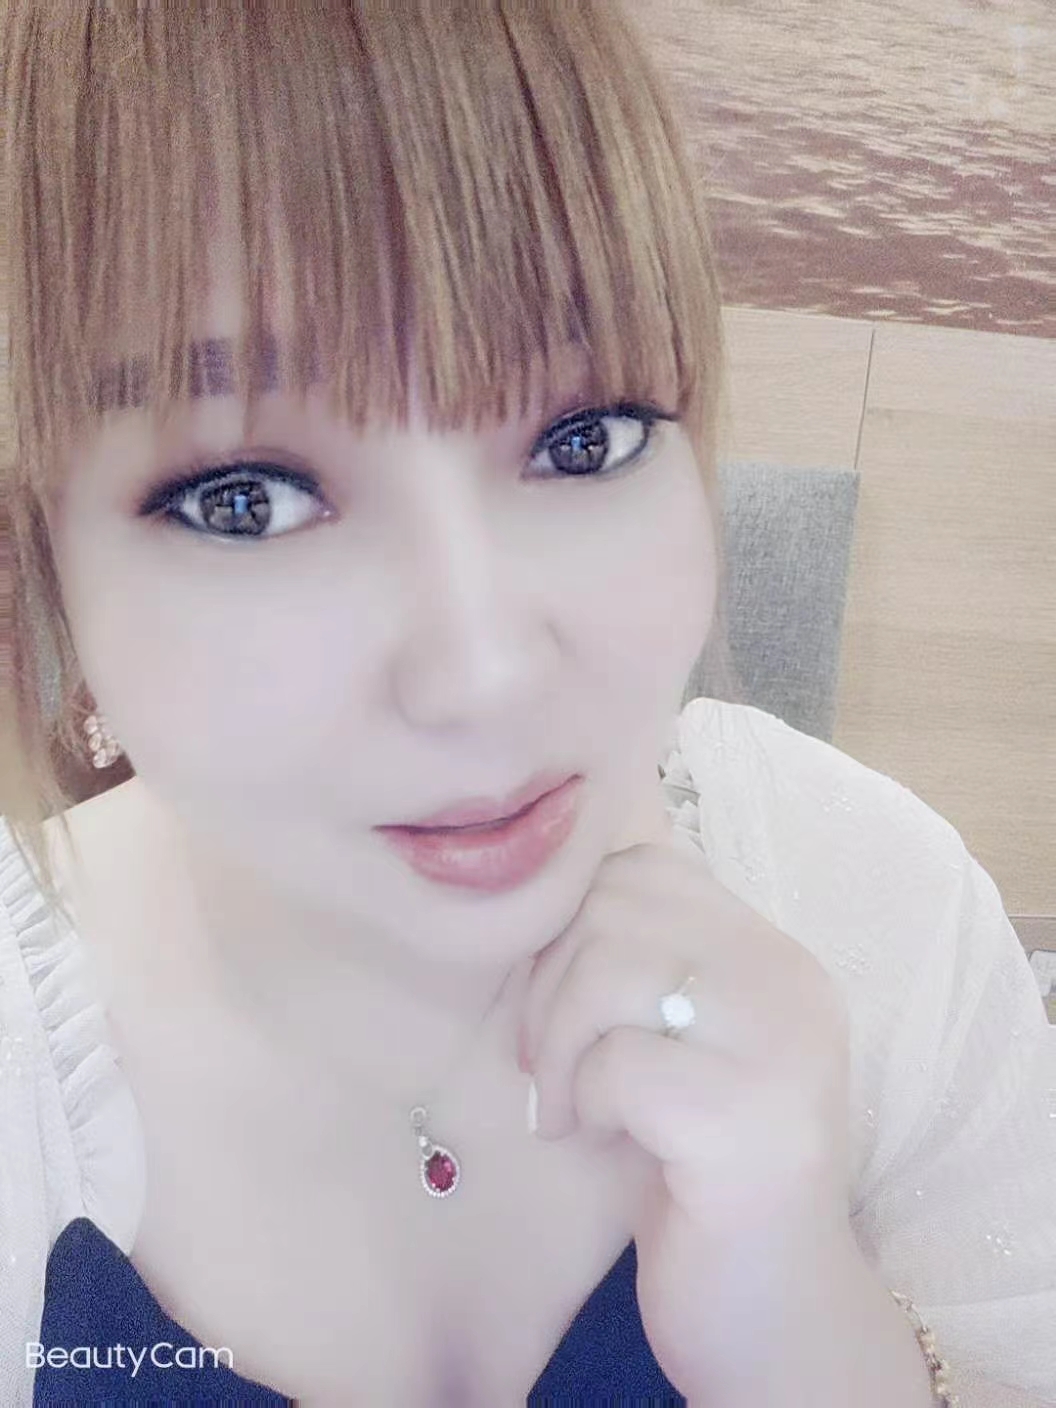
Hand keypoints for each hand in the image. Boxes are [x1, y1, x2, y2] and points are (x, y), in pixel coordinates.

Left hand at [517, 831, 853, 1395]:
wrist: (774, 1316)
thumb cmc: (703, 1174)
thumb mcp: (683, 1044)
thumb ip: (644, 967)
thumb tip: (539, 905)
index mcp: (774, 957)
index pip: (646, 866)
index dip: (572, 919)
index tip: (557, 997)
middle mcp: (789, 983)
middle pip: (615, 905)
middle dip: (550, 980)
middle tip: (547, 1059)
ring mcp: (775, 1048)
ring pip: (610, 966)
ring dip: (558, 1040)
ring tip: (566, 1103)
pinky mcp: (742, 1120)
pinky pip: (616, 1062)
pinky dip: (582, 1099)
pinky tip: (596, 1140)